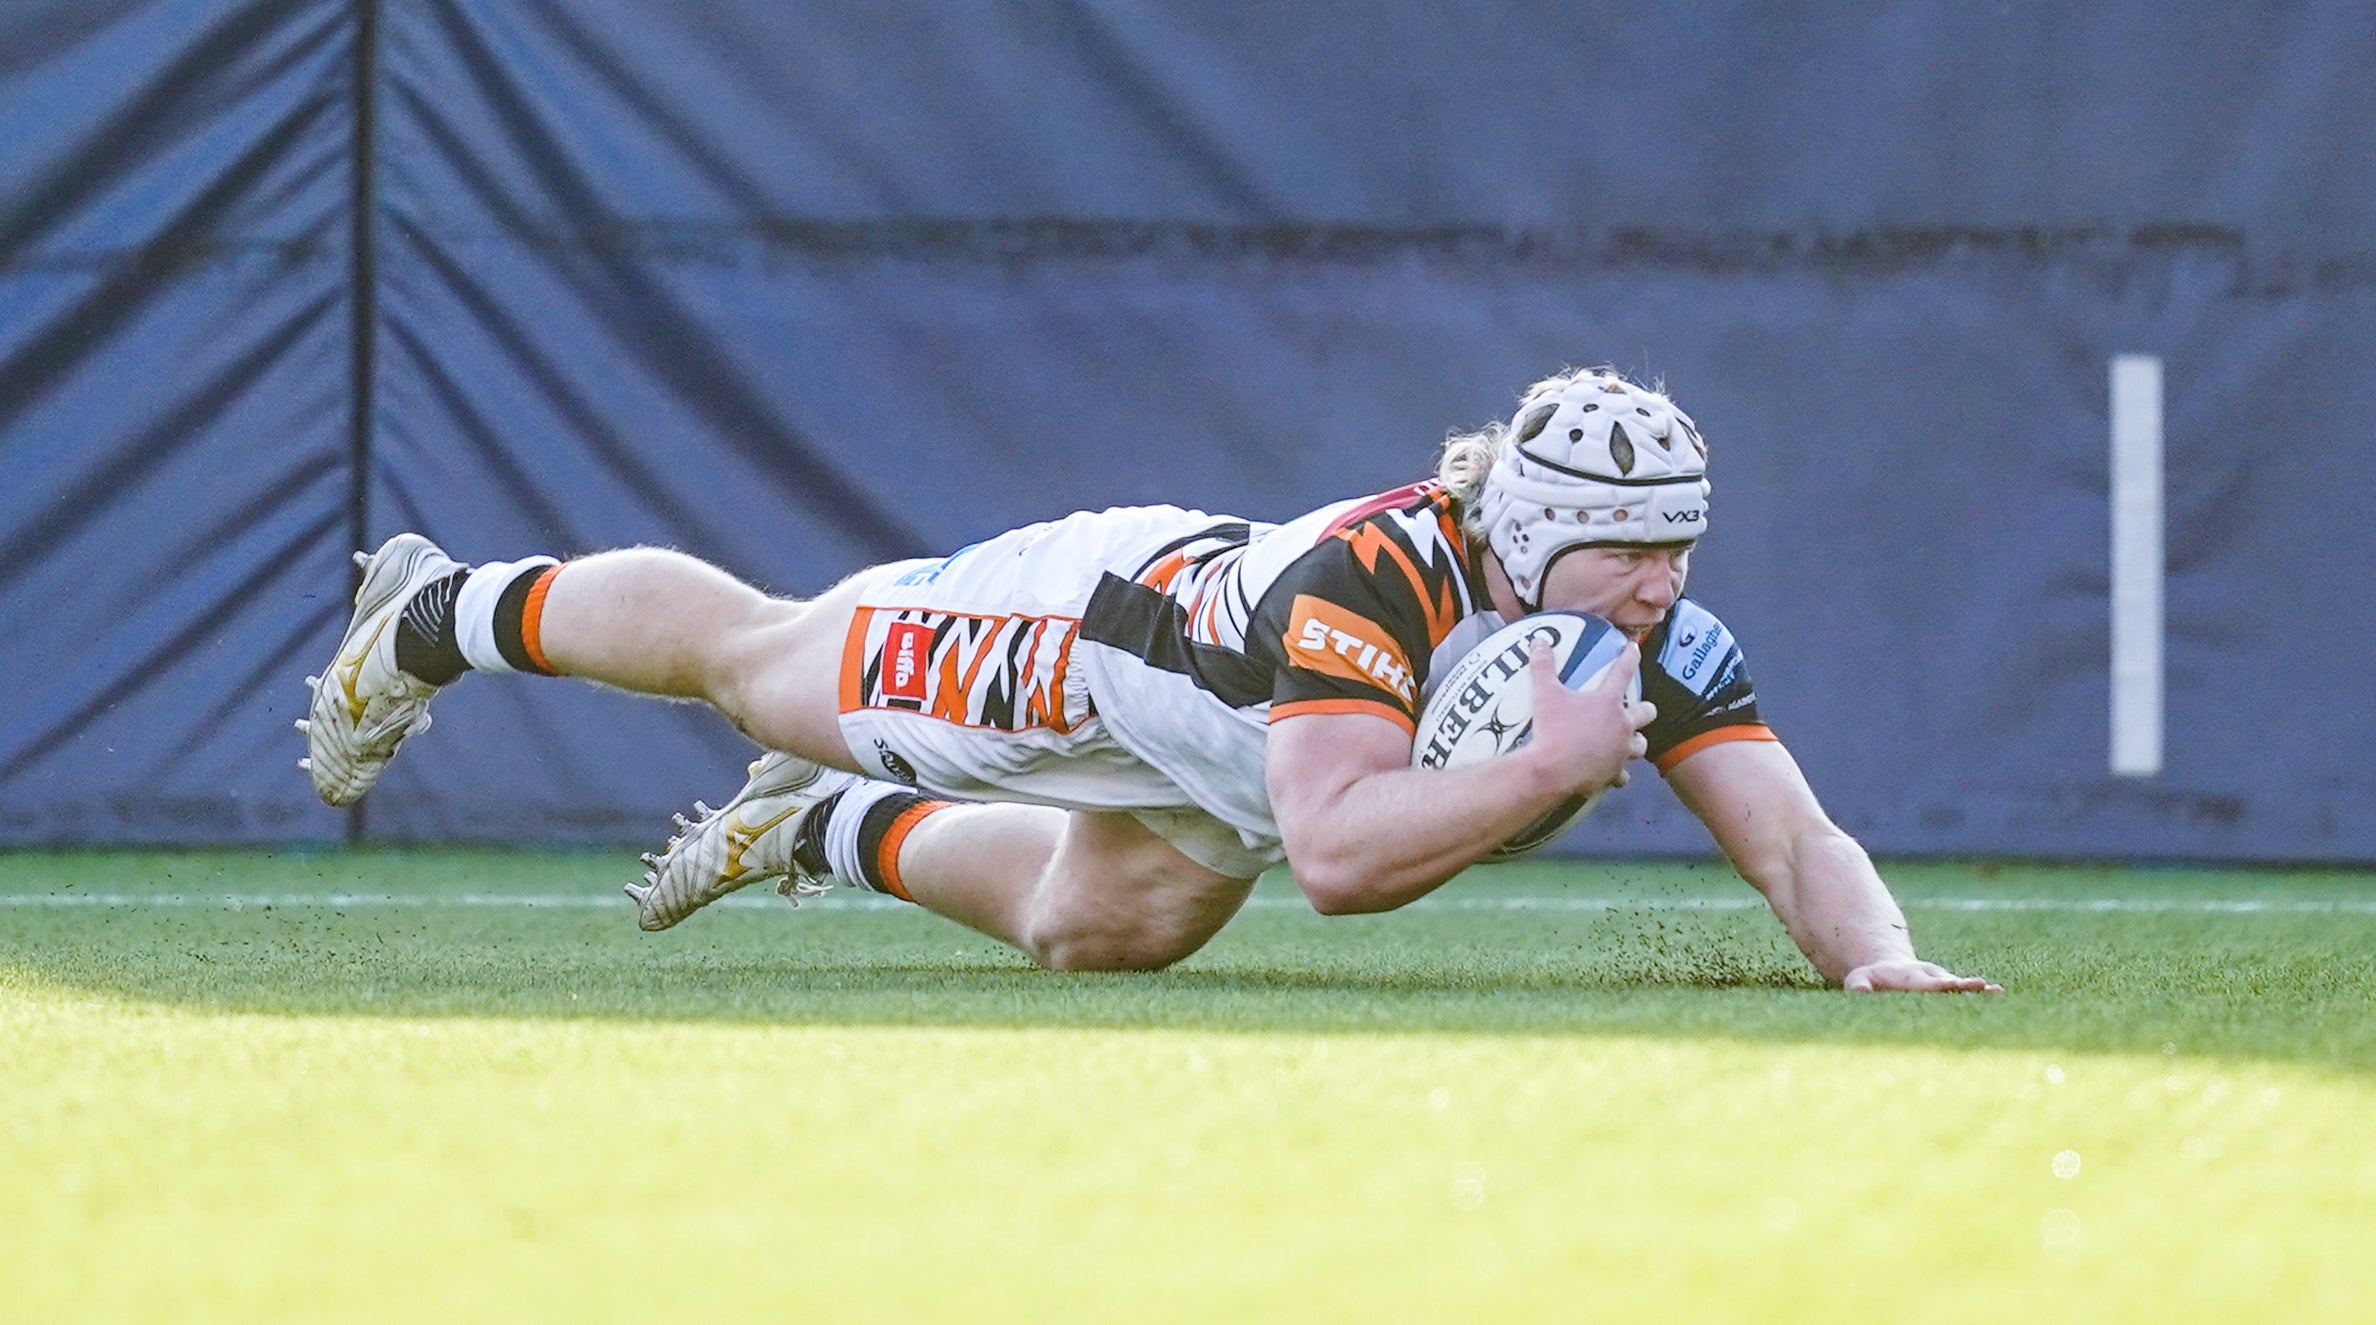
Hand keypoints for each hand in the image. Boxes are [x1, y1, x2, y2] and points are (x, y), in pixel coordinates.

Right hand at [1525, 640, 1653, 792]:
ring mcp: (1620, 751)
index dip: (1629, 656)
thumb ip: (1543, 666)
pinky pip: (1623, 775)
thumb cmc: (1552, 730)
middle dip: (1644, 709)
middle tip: (1634, 709)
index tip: (1634, 648)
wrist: (1551, 771)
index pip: (1623, 671)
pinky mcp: (1613, 773)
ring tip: (1625, 741)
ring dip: (1635, 741)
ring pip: (1641, 745)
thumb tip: (1538, 641)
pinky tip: (1610, 771)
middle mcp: (1622, 725)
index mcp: (1608, 702)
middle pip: (1646, 712)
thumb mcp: (1545, 694)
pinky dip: (1617, 772)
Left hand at [1842, 959, 2002, 992]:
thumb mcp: (1860, 980)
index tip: (1951, 984)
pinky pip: (1964, 991)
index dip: (1938, 985)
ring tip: (1996, 990)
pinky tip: (1998, 994)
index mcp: (1911, 978)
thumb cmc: (1871, 979)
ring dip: (1976, 989)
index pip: (1926, 984)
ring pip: (1960, 985)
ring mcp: (1941, 981)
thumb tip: (1858, 992)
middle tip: (1980, 985)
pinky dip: (1980, 993)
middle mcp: (1930, 977)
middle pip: (1948, 982)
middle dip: (1962, 985)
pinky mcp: (1948, 987)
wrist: (1887, 969)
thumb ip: (1860, 986)